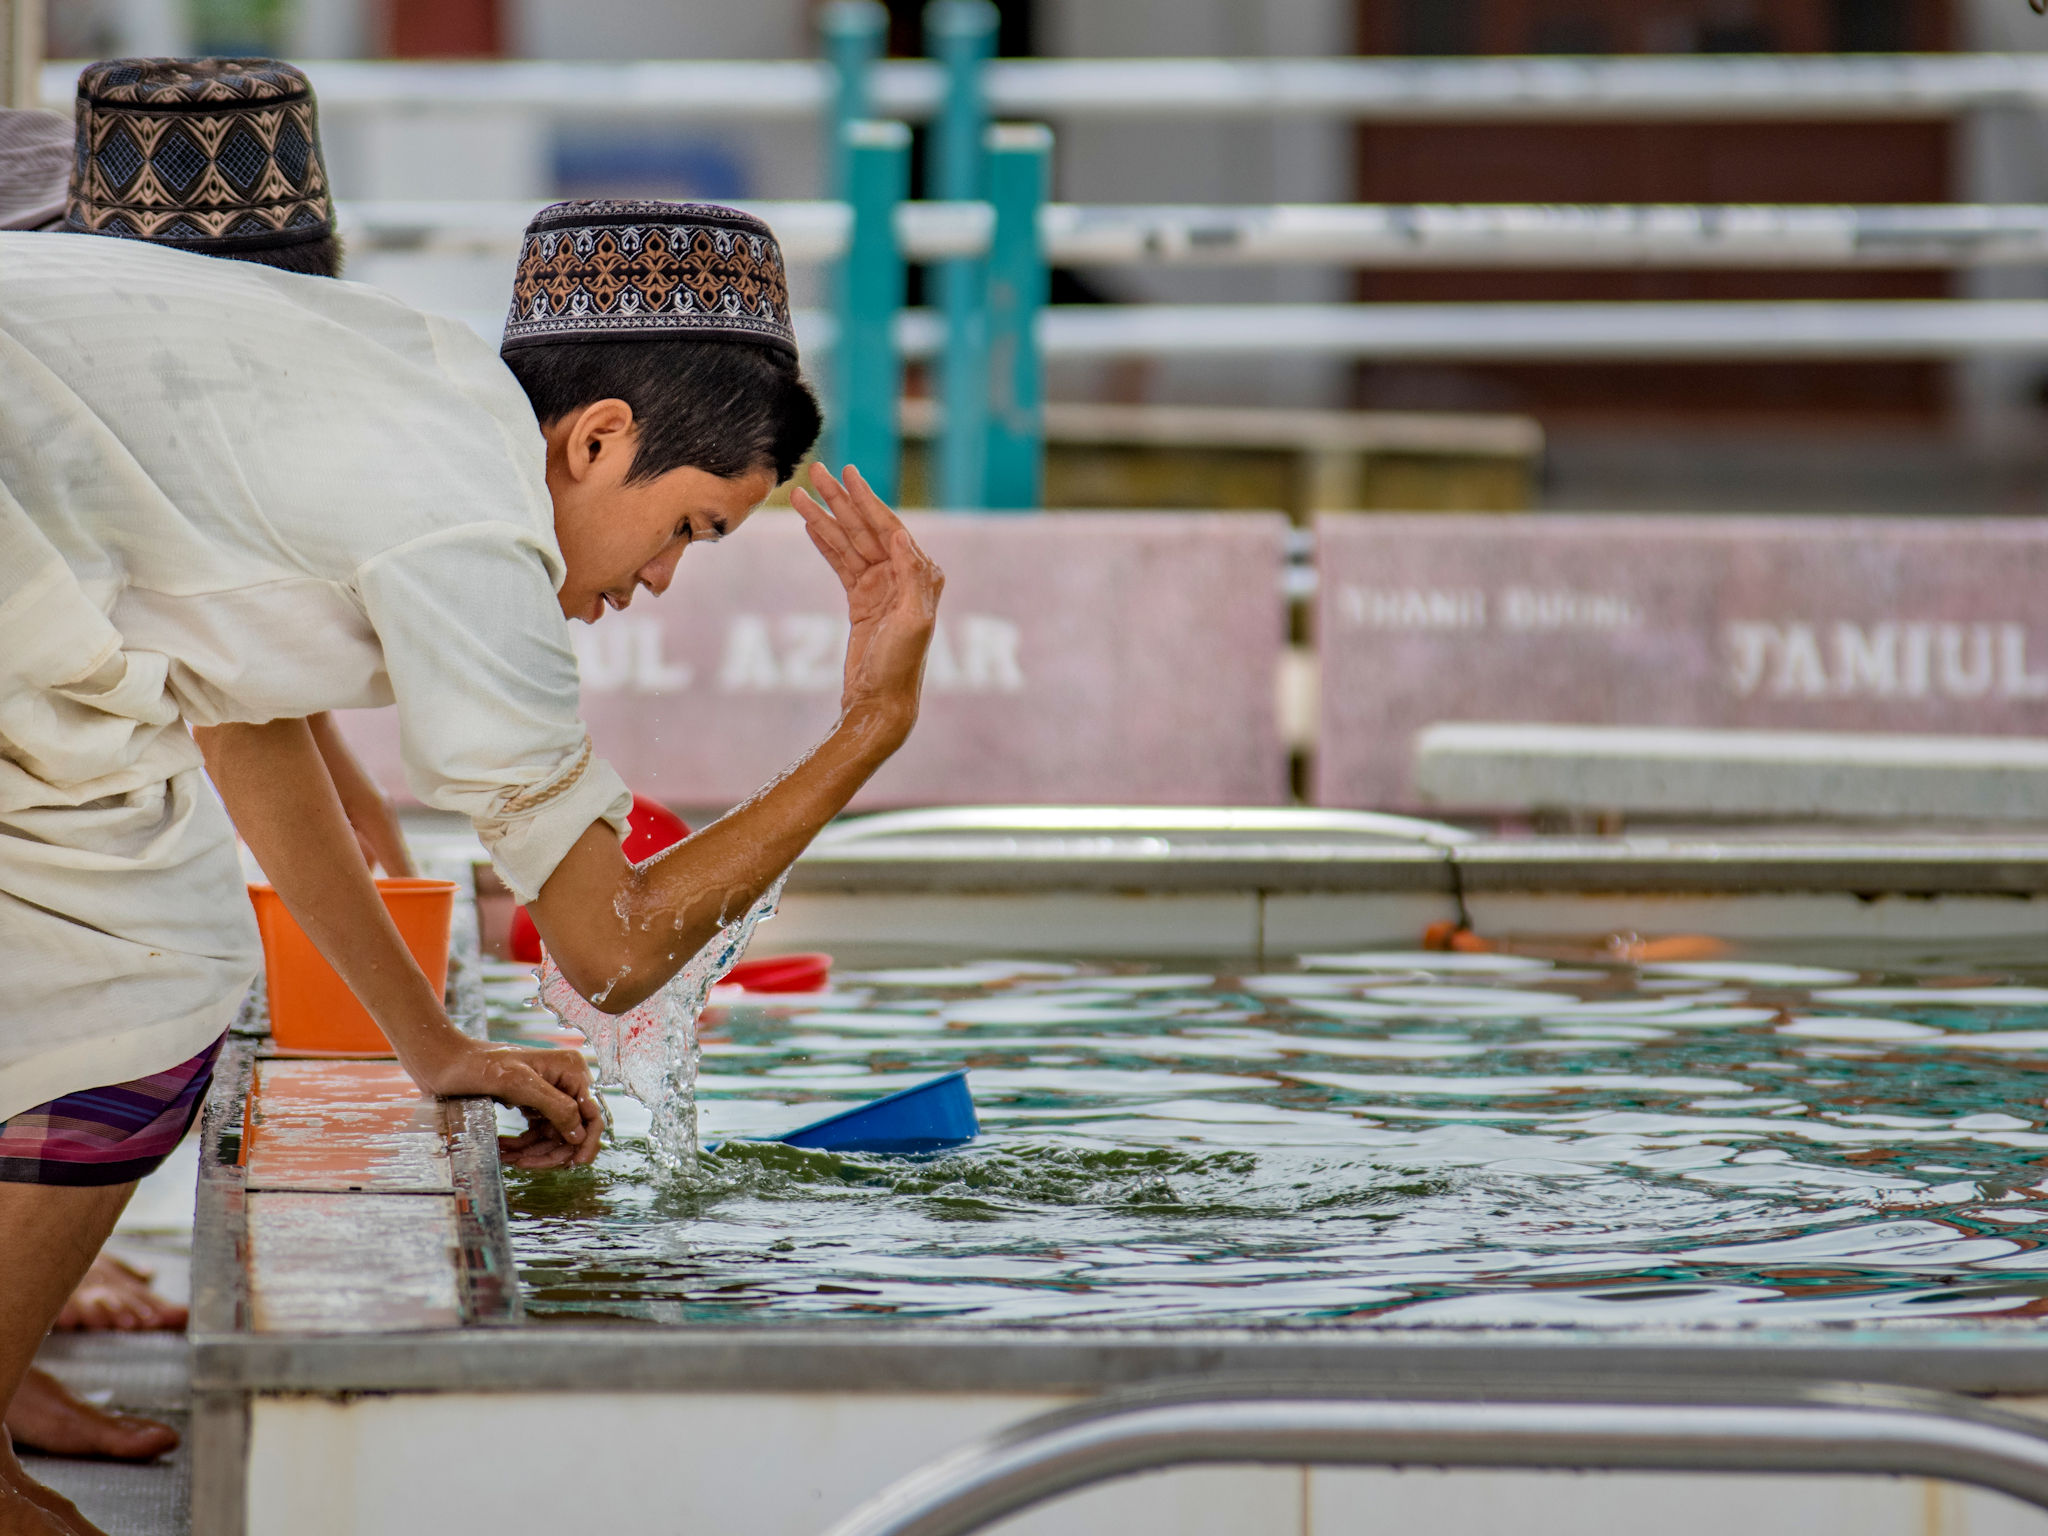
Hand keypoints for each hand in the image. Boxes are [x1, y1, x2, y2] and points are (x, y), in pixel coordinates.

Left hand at [401, 1033, 603, 1168]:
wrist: (443, 1064)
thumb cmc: (478, 1066)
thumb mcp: (518, 1084)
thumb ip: (555, 1106)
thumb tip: (579, 1135)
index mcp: (570, 1070)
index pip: (592, 1113)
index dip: (587, 1141)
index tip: (575, 1164)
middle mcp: (565, 1082)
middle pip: (573, 1130)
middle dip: (551, 1150)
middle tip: (524, 1163)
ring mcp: (548, 1095)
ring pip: (554, 1138)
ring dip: (533, 1152)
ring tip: (507, 1157)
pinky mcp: (531, 1106)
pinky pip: (537, 1136)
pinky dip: (523, 1147)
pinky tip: (505, 1151)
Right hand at [791, 463, 943, 735]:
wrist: (882, 701)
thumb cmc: (901, 665)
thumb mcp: (913, 621)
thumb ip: (911, 576)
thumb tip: (899, 534)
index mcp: (920, 574)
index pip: (889, 527)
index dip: (866, 499)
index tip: (848, 473)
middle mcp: (902, 575)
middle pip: (865, 528)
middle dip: (841, 499)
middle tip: (816, 470)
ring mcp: (880, 586)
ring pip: (848, 543)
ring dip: (825, 517)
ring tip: (801, 493)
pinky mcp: (861, 600)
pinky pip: (840, 563)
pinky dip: (825, 543)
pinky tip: (810, 524)